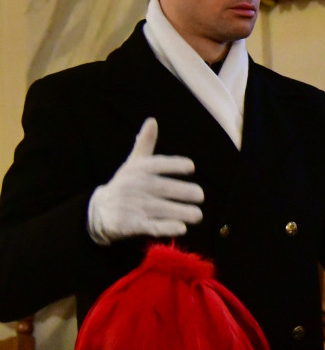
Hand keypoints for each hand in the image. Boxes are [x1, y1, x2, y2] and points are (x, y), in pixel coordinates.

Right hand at [87, 118, 203, 244]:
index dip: (175, 165)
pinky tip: (181, 229)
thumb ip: (145, 144)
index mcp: (138, 170)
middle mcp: (136, 187)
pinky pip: (151, 227)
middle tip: (200, 196)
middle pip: (165, 189)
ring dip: (182, 212)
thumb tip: (152, 120)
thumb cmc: (124, 184)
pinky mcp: (130, 225)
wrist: (98, 211)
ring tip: (198, 215)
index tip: (191, 167)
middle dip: (185, 192)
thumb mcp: (133, 163)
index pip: (158, 164)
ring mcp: (133, 206)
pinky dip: (166, 228)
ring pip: (162, 209)